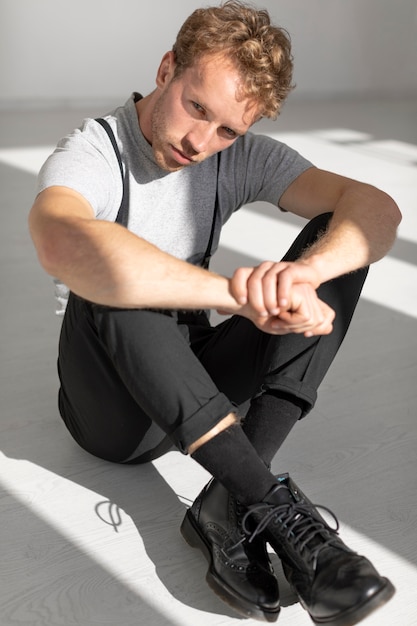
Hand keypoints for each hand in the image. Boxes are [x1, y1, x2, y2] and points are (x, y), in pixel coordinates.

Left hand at [218, 261, 333, 336]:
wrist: (304, 278)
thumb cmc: (279, 291)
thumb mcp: (258, 299)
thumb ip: (241, 304)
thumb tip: (220, 310)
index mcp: (253, 273)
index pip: (240, 274)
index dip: (238, 287)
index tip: (242, 303)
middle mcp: (264, 268)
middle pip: (254, 280)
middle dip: (257, 299)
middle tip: (262, 313)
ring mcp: (278, 267)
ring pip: (269, 279)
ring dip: (270, 298)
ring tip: (274, 311)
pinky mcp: (291, 269)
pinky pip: (285, 278)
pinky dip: (283, 292)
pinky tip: (283, 304)